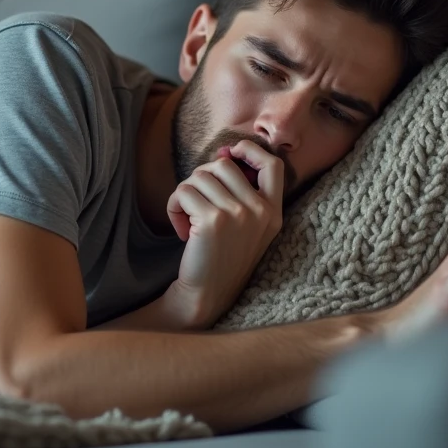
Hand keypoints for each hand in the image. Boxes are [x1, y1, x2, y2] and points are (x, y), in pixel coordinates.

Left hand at [163, 140, 284, 328]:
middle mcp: (260, 211)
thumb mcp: (247, 227)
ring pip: (200, 176)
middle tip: (196, 205)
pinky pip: (183, 192)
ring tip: (187, 220)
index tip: (231, 153)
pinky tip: (180, 229)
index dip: (251, 151)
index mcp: (273, 212)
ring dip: (185, 194)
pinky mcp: (212, 220)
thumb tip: (224, 152)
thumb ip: (242, 192)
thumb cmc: (220, 257)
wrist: (206, 296)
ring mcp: (238, 214)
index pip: (272, 165)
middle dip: (202, 178)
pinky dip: (174, 206)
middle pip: (224, 165)